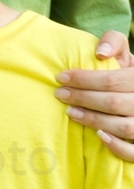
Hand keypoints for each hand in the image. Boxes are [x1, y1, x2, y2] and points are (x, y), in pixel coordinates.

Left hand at [55, 30, 133, 160]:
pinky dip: (118, 147)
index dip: (83, 79)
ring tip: (70, 112)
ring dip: (94, 120)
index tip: (60, 77)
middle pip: (113, 103)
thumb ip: (113, 41)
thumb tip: (100, 52)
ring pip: (124, 127)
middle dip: (82, 98)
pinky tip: (99, 136)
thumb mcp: (124, 53)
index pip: (111, 80)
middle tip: (60, 94)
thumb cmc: (127, 72)